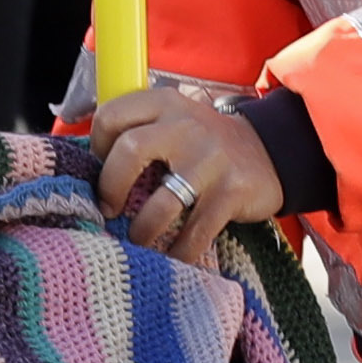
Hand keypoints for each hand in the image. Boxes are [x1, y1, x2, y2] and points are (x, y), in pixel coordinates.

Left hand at [88, 86, 281, 268]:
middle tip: (107, 209)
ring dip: (141, 230)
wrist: (273, 152)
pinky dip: (178, 252)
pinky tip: (171, 258)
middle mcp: (187, 126)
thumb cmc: (205, 145)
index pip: (112, 116)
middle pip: (129, 151)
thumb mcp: (175, 121)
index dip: (96, 147)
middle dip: (109, 188)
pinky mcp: (231, 192)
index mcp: (166, 104)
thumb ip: (139, 131)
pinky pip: (195, 233)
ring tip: (137, 240)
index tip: (98, 169)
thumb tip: (88, 167)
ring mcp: (211, 160)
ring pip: (160, 203)